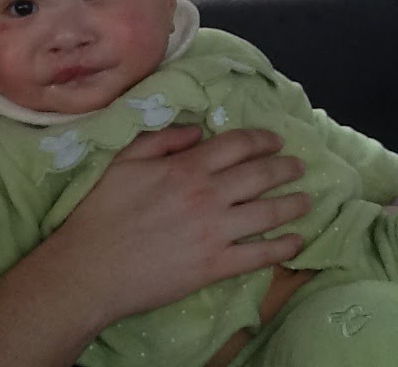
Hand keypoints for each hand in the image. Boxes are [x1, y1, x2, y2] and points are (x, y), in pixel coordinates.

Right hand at [52, 126, 311, 324]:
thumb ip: (162, 140)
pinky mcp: (215, 265)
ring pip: (268, 212)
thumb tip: (196, 130)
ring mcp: (215, 232)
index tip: (276, 141)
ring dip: (293, 204)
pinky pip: (259, 254)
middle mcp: (208, 195)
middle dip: (285, 168)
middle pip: (260, 175)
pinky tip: (295, 241)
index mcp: (187, 167)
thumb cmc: (102, 212)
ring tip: (306, 200)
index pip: (237, 145)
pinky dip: (282, 246)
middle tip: (299, 167)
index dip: (262, 140)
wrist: (91, 268)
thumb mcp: (125, 161)